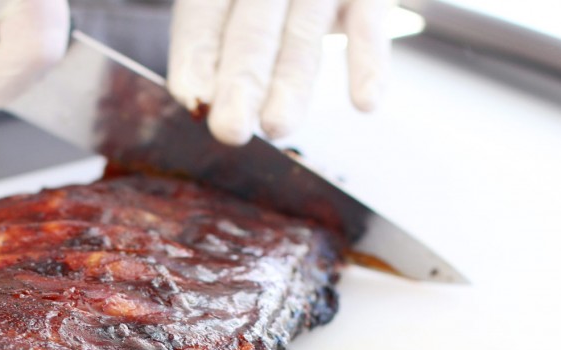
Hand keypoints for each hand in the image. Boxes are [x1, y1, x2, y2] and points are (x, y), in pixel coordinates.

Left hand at [168, 0, 392, 144]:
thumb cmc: (267, 5)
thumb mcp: (236, 10)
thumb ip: (215, 44)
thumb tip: (195, 96)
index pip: (203, 17)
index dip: (197, 56)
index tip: (191, 95)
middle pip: (251, 31)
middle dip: (241, 81)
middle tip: (230, 126)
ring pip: (302, 36)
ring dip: (290, 84)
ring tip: (277, 126)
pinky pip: (368, 24)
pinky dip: (368, 61)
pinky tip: (364, 102)